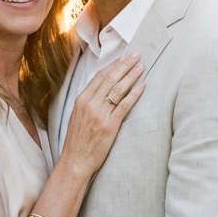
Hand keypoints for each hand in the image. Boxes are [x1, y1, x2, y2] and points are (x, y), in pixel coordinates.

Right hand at [61, 53, 144, 176]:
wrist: (75, 160)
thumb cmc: (77, 141)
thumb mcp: (77, 117)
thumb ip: (88, 103)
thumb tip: (101, 91)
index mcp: (81, 100)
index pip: (99, 77)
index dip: (113, 66)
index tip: (122, 58)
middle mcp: (90, 104)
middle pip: (110, 79)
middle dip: (124, 65)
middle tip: (136, 56)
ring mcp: (100, 114)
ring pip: (118, 89)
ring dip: (131, 75)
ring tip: (141, 66)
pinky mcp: (110, 125)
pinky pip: (124, 105)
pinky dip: (134, 94)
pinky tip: (142, 86)